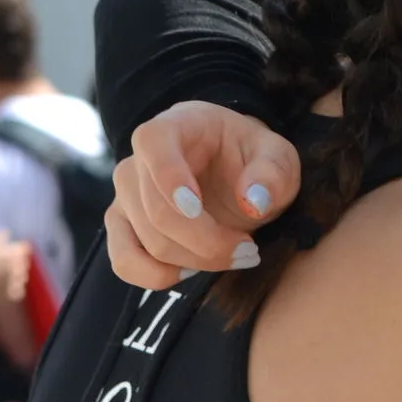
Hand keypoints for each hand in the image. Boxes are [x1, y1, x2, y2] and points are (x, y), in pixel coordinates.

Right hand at [104, 101, 301, 288]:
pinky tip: (193, 271)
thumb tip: (253, 203)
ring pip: (149, 242)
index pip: (153, 142)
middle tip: (249, 250)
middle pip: (157, 210)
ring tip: (236, 256)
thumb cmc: (253, 160)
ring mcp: (126, 194)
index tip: (196, 208)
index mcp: (177, 125)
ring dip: (196, 261)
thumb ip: (272, 173)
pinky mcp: (123, 226)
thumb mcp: (278, 158)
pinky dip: (158, 276)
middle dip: (207, 242)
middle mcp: (140, 159)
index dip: (168, 177)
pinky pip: (124, 261)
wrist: (235, 174)